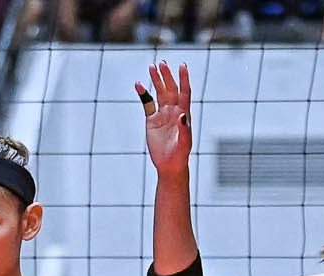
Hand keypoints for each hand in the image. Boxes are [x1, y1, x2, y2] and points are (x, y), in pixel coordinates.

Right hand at [136, 61, 191, 176]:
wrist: (170, 165)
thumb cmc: (181, 154)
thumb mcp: (185, 143)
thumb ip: (185, 129)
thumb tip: (182, 115)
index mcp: (184, 113)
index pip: (184, 92)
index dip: (184, 79)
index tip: (182, 65)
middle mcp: (174, 111)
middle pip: (171, 88)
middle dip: (167, 75)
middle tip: (162, 63)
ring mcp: (163, 114)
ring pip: (159, 93)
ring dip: (156, 80)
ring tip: (152, 66)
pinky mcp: (152, 120)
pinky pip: (147, 104)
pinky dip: (143, 94)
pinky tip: (139, 84)